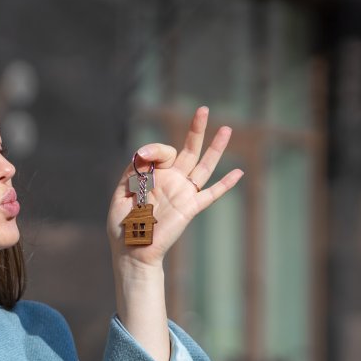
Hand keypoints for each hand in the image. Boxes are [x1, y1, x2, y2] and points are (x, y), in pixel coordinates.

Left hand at [107, 106, 244, 267]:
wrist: (131, 251)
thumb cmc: (123, 226)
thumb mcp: (122, 191)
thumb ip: (133, 170)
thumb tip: (145, 153)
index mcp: (154, 176)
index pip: (162, 151)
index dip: (155, 149)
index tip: (143, 156)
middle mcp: (171, 181)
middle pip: (188, 150)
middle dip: (196, 130)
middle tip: (203, 109)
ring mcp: (183, 193)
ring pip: (204, 166)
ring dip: (216, 148)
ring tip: (227, 129)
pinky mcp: (191, 208)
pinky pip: (211, 194)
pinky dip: (225, 184)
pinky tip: (239, 173)